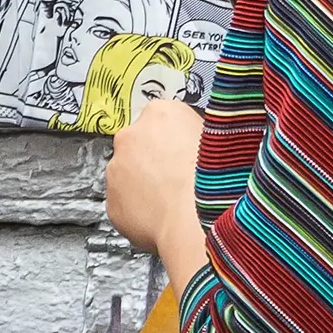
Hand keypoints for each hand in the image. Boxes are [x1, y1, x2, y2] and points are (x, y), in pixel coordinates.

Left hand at [102, 97, 209, 279]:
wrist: (193, 219)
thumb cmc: (212, 179)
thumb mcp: (221, 136)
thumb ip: (201, 131)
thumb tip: (205, 136)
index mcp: (160, 113)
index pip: (164, 118)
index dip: (178, 136)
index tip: (188, 148)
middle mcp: (130, 137)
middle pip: (141, 144)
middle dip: (156, 158)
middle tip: (182, 175)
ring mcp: (116, 170)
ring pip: (130, 174)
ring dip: (147, 184)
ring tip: (176, 198)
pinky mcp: (112, 202)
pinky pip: (126, 203)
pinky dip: (141, 208)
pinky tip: (165, 213)